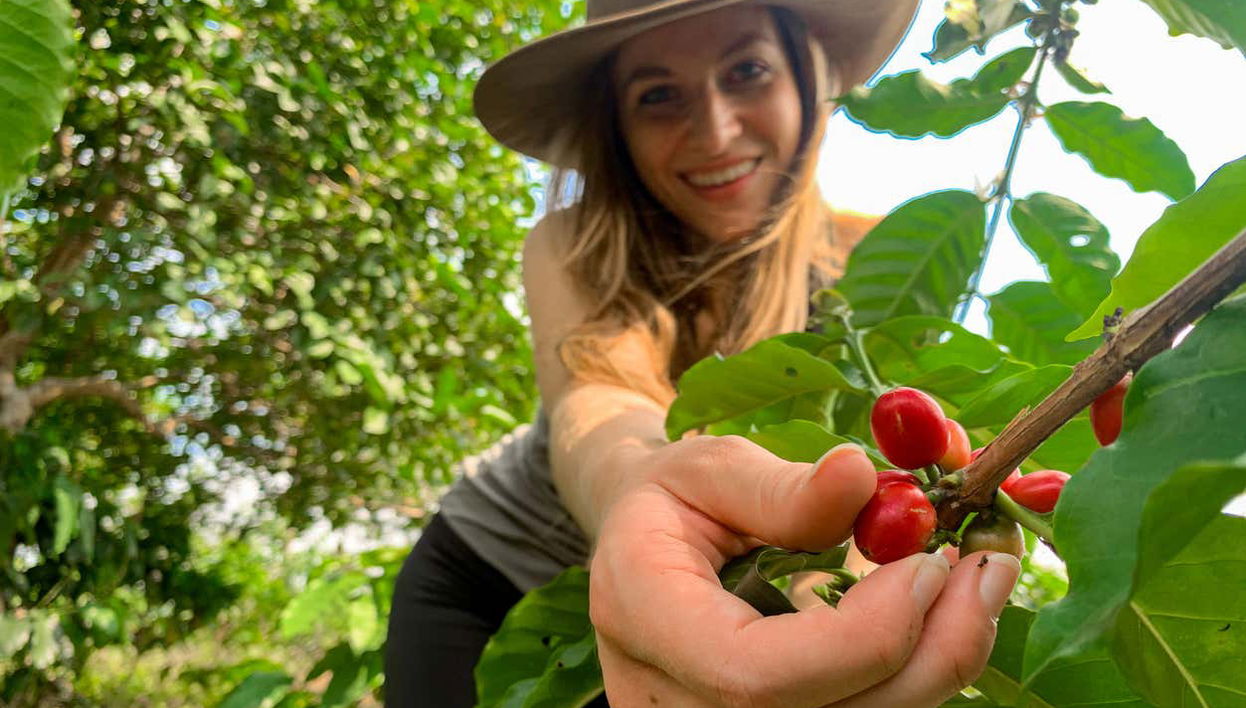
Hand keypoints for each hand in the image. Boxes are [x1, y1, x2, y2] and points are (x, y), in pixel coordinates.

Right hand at [588, 436, 1019, 707]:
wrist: (639, 551)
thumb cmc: (671, 501)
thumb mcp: (705, 469)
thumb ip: (778, 487)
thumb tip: (861, 478)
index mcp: (645, 622)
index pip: (758, 678)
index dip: (864, 635)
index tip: (932, 560)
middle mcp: (674, 703)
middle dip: (932, 653)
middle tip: (992, 566)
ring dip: (940, 664)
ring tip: (979, 581)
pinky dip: (917, 672)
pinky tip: (942, 613)